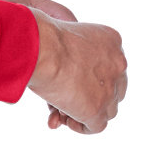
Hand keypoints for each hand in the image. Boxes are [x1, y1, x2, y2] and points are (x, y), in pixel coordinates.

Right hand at [28, 11, 126, 134]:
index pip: (109, 66)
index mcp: (112, 41)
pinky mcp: (97, 109)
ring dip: (85, 112)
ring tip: (61, 110)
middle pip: (114, 89)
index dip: (91, 78)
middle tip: (68, 98)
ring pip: (107, 110)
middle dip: (93, 97)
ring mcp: (109, 89)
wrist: (42, 48)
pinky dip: (81, 126)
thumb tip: (66, 71)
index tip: (71, 81)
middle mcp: (118, 65)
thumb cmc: (43, 36)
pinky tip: (63, 119)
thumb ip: (73, 52)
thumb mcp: (67, 34)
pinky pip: (96, 126)